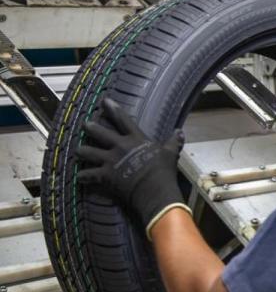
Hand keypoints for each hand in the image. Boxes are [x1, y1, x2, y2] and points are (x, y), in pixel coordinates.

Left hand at [76, 98, 185, 233]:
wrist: (154, 190)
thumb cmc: (163, 171)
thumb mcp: (171, 154)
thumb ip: (173, 142)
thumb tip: (180, 132)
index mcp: (135, 139)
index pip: (123, 120)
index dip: (113, 109)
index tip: (105, 101)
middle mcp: (119, 146)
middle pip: (99, 133)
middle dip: (91, 127)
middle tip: (85, 125)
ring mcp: (110, 160)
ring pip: (88, 152)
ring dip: (82, 151)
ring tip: (78, 151)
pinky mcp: (105, 175)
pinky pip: (89, 175)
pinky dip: (84, 176)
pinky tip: (79, 177)